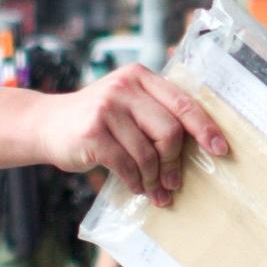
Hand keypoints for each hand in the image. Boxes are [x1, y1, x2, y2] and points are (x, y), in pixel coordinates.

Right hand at [55, 65, 234, 201]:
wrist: (45, 124)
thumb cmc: (97, 120)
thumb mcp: (126, 103)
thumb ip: (155, 112)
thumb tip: (199, 144)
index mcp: (140, 76)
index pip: (183, 102)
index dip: (205, 128)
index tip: (220, 150)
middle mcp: (124, 87)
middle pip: (170, 130)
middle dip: (175, 162)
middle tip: (175, 182)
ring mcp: (107, 108)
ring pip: (149, 153)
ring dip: (154, 178)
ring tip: (154, 190)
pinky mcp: (92, 133)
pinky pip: (127, 165)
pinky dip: (136, 182)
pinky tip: (137, 188)